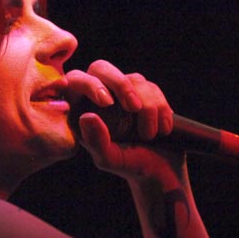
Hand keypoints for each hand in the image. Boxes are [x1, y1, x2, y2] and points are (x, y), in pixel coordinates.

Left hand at [66, 60, 181, 182]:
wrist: (160, 170)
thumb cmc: (129, 165)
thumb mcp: (110, 159)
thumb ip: (96, 141)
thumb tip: (86, 116)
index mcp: (81, 110)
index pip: (75, 82)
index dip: (89, 84)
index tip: (107, 102)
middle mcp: (99, 97)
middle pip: (101, 68)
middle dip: (121, 85)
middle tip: (135, 108)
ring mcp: (123, 93)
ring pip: (133, 79)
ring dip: (148, 107)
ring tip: (150, 135)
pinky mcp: (145, 93)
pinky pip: (152, 87)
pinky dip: (161, 108)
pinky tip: (163, 129)